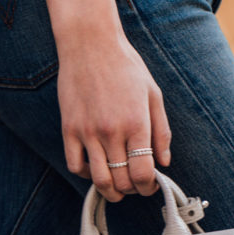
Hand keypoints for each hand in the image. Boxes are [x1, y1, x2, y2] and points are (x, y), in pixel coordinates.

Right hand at [56, 21, 171, 202]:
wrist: (91, 43)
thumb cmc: (126, 66)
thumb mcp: (153, 94)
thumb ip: (161, 131)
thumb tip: (164, 162)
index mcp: (137, 123)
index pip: (143, 173)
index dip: (149, 187)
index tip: (150, 184)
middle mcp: (112, 131)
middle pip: (122, 181)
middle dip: (133, 190)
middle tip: (136, 184)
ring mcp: (87, 131)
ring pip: (99, 180)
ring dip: (111, 191)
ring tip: (117, 187)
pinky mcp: (69, 128)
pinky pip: (75, 165)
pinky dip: (86, 174)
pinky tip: (96, 166)